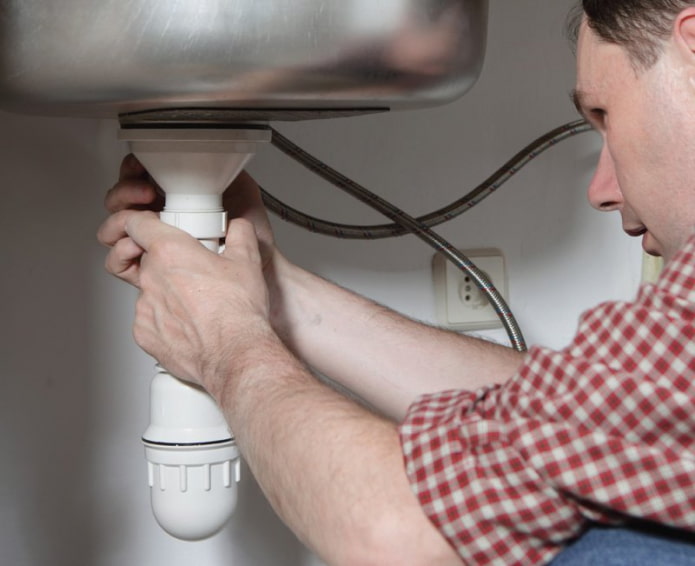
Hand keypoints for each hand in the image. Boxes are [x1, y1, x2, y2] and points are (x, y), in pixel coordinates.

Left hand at [101, 154, 288, 328]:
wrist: (235, 354)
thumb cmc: (238, 312)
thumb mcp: (248, 261)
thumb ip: (239, 234)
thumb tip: (239, 228)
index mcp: (170, 252)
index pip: (135, 223)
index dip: (142, 222)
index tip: (150, 226)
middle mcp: (151, 277)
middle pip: (143, 257)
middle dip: (164, 260)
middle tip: (189, 267)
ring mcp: (145, 307)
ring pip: (148, 289)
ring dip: (165, 291)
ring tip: (194, 302)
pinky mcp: (144, 333)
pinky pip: (148, 318)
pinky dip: (163, 319)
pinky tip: (187, 323)